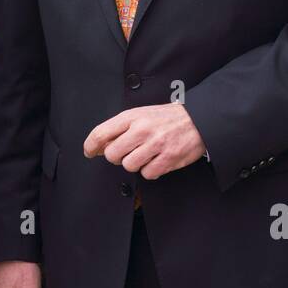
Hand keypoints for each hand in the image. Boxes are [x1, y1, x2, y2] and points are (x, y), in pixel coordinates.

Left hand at [83, 103, 205, 179]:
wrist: (198, 119)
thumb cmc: (166, 118)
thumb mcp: (140, 114)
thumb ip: (120, 127)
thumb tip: (98, 144)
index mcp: (132, 116)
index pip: (101, 133)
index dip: (90, 146)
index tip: (89, 152)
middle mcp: (142, 130)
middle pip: (111, 154)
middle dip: (116, 157)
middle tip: (126, 152)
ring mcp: (155, 144)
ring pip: (129, 165)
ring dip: (135, 163)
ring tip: (145, 154)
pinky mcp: (168, 158)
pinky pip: (147, 174)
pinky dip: (150, 170)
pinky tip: (156, 160)